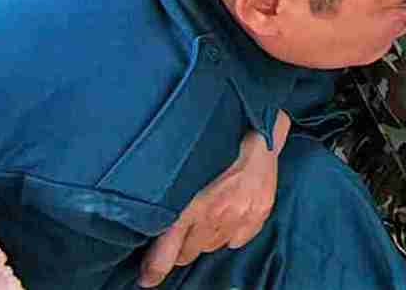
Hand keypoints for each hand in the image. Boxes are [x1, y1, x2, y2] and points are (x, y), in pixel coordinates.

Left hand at [138, 111, 288, 286]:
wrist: (256, 131)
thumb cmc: (216, 146)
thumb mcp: (181, 171)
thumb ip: (163, 202)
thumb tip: (146, 227)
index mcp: (191, 205)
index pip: (168, 251)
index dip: (154, 268)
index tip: (147, 279)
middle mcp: (215, 216)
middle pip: (190, 253)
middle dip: (182, 247)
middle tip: (181, 230)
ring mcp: (239, 217)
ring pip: (212, 246)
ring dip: (205, 238)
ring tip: (206, 217)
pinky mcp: (259, 214)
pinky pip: (237, 241)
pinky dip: (230, 234)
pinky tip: (228, 217)